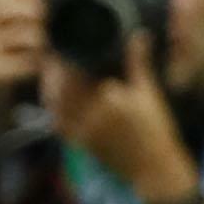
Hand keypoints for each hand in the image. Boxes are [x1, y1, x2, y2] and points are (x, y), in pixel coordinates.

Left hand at [44, 31, 199, 203]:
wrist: (151, 168)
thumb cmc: (155, 129)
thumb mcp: (149, 94)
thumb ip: (137, 64)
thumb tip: (138, 35)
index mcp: (109, 99)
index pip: (76, 74)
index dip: (63, 59)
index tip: (60, 46)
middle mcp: (91, 115)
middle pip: (60, 87)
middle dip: (53, 71)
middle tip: (52, 56)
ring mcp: (81, 130)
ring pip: (54, 104)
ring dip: (49, 87)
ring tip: (51, 72)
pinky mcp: (77, 142)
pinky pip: (56, 121)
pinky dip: (52, 106)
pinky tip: (53, 96)